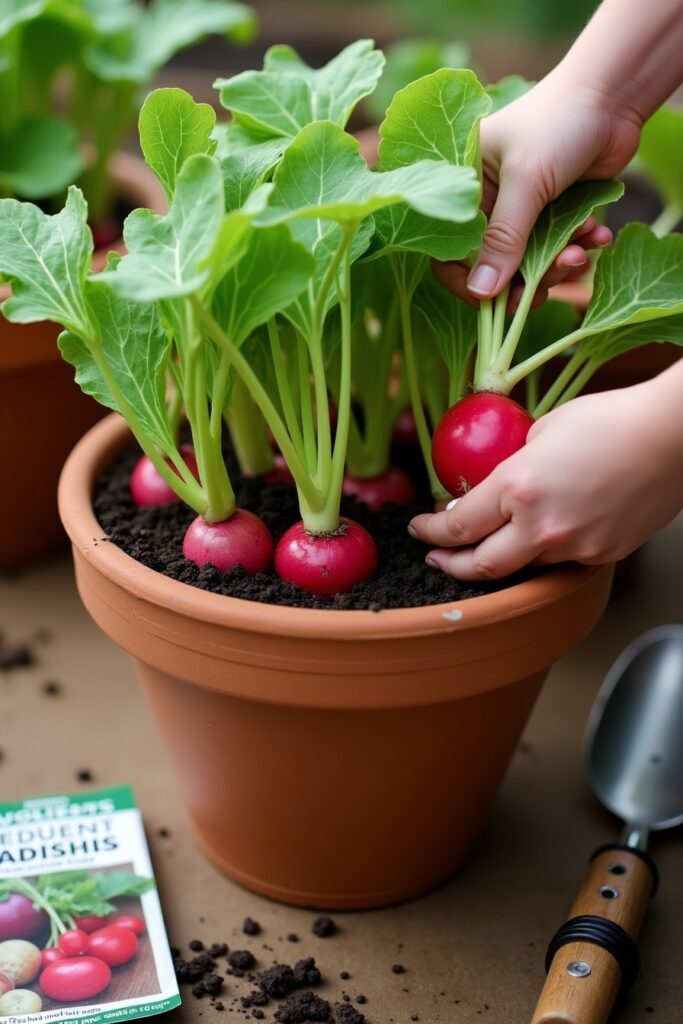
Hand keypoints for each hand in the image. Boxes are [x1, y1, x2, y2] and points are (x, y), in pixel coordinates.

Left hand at [408, 372, 682, 580]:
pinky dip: (546, 549)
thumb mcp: (542, 430)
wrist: (673, 435)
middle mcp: (543, 526)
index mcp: (518, 488)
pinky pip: (564, 560)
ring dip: (503, 556)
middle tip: (436, 557)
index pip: (459, 525)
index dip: (431, 530)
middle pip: (482, 566)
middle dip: (450, 564)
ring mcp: (577, 546)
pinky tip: (545, 532)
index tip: (420, 526)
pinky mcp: (604, 554)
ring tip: (493, 541)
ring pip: (525, 565)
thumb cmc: (611, 419)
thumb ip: (510, 461)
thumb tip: (490, 481)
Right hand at [435, 75, 641, 305]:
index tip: (493, 300)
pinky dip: (578, 249)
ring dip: (557, 266)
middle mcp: (488, 203)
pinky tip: (597, 236)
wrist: (614, 96)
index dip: (468, 280)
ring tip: (581, 253)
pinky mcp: (554, 215)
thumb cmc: (558, 123)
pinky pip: (558, 251)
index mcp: (463, 188)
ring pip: (529, 265)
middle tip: (554, 275)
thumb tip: (482, 295)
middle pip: (494, 266)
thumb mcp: (526, 181)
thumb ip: (504, 239)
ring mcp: (523, 211)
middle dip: (526, 278)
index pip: (450, 250)